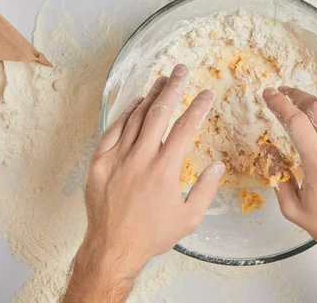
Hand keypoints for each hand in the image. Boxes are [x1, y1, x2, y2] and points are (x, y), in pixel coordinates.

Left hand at [63, 64, 224, 302]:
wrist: (112, 248)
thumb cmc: (152, 235)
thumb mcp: (189, 219)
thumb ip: (206, 190)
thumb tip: (218, 165)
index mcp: (165, 170)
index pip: (186, 128)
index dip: (198, 107)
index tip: (207, 94)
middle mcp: (141, 158)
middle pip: (159, 113)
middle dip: (173, 88)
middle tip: (182, 70)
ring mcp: (117, 158)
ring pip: (136, 117)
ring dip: (151, 96)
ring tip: (163, 80)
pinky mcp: (99, 162)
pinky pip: (113, 130)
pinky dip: (126, 113)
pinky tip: (137, 102)